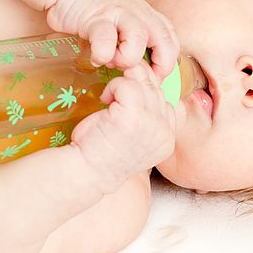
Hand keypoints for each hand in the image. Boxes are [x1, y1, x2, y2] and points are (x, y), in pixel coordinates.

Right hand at [45, 0, 179, 82]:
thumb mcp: (128, 22)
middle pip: (165, 41)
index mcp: (149, 17)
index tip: (152, 77)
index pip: (172, 42)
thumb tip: (146, 73)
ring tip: (112, 62)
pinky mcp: (96, 18)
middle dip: (156, 66)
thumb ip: (140, 41)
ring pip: (138, 40)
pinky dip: (101, 56)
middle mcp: (139, 14)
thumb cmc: (100, 10)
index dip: (166, 64)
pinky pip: (105, 42)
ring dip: (126, 59)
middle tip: (138, 76)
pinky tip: (95, 57)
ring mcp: (119, 14)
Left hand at [69, 60, 176, 195]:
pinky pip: (127, 84)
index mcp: (167, 139)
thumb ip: (146, 116)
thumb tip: (142, 80)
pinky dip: (113, 87)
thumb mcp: (133, 136)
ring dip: (122, 85)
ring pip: (143, 82)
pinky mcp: (135, 116)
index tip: (123, 102)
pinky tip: (104, 100)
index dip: (144, 94)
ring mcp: (152, 124)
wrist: (85, 172)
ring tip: (108, 100)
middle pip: (156, 88)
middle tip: (113, 95)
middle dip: (134, 83)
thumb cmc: (102, 154)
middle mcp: (165, 132)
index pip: (166, 101)